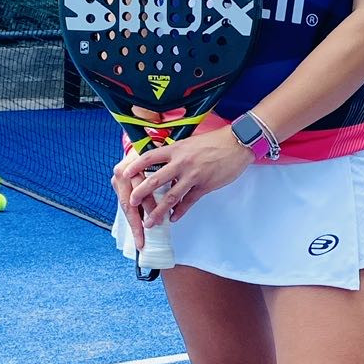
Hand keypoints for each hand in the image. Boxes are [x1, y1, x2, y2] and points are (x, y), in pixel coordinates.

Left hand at [111, 127, 252, 249]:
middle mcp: (181, 162)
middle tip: (131, 203)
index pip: (150, 157)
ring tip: (150, 222)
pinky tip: (173, 218)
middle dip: (140, 193)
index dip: (136, 166)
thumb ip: (177, 153)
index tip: (126, 174)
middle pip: (155, 180)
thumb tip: (165, 165)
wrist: (237, 143)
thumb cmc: (215, 141)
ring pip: (171, 196)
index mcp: (176, 149)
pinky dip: (180, 211)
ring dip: (158, 211)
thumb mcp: (191, 143)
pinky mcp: (205, 185)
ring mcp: (193, 175)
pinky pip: (189, 201)